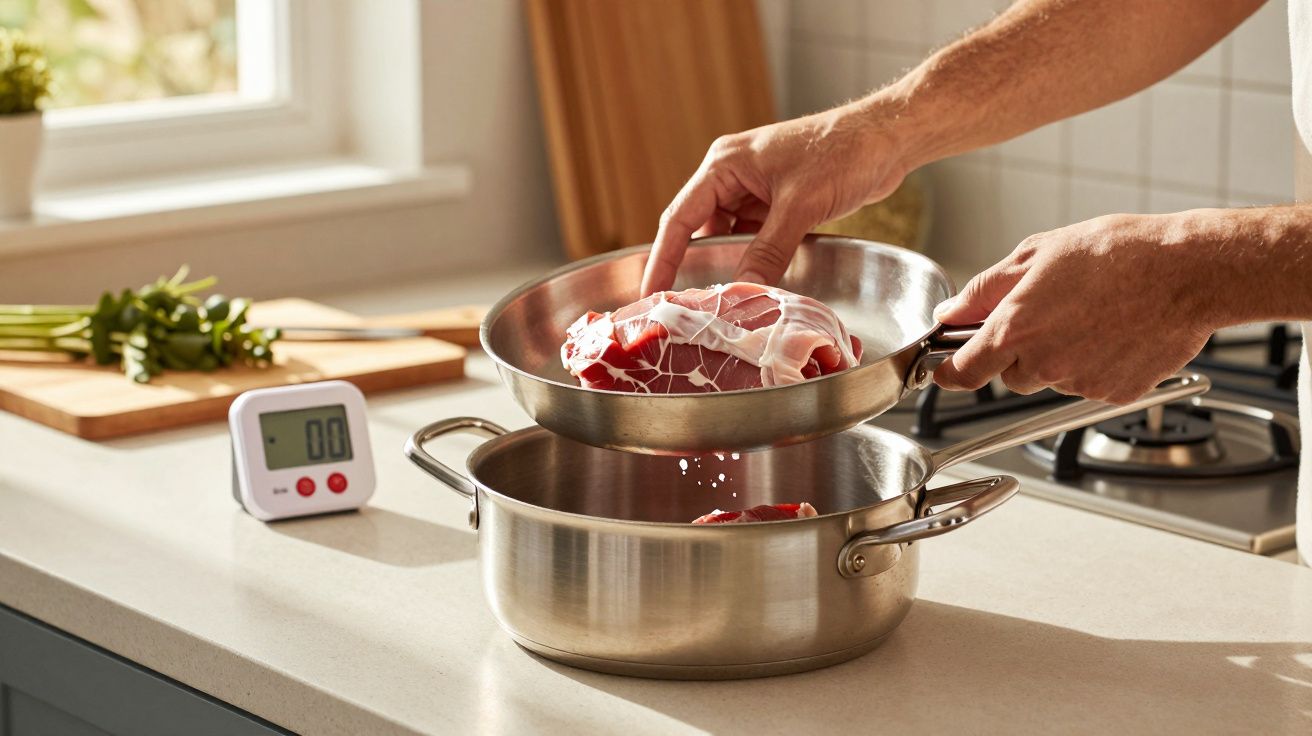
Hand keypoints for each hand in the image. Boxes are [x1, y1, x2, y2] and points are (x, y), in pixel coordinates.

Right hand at [640, 102, 909, 295]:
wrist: (887, 138)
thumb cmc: (841, 152)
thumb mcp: (799, 205)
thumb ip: (768, 250)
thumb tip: (743, 292)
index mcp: (724, 165)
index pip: (679, 218)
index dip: (662, 258)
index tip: (650, 292)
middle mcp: (733, 177)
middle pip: (700, 230)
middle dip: (695, 266)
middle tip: (685, 307)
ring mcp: (756, 191)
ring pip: (730, 239)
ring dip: (730, 266)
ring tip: (721, 303)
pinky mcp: (779, 204)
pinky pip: (755, 239)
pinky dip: (754, 261)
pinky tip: (756, 286)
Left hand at [932, 213, 1216, 403]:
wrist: (1187, 271)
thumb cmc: (1117, 254)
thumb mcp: (1036, 255)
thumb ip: (984, 291)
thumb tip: (949, 313)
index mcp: (1015, 331)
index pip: (963, 373)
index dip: (948, 374)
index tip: (943, 371)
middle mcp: (1044, 364)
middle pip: (1010, 375)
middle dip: (1018, 352)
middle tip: (1050, 314)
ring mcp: (1080, 383)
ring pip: (1052, 379)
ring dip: (1059, 356)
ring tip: (1091, 315)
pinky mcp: (1114, 393)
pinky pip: (1090, 385)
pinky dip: (1096, 364)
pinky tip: (1115, 331)